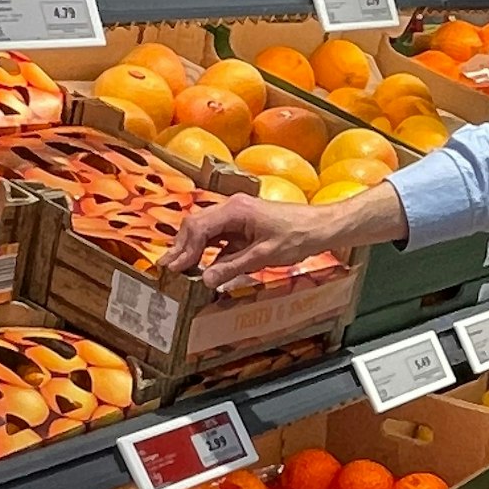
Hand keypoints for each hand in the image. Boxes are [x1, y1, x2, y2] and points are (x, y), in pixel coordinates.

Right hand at [162, 194, 342, 290]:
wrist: (322, 227)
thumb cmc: (298, 236)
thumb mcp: (264, 256)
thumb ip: (233, 267)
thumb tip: (205, 280)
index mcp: (236, 209)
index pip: (199, 227)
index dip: (184, 250)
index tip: (174, 269)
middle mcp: (233, 208)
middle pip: (196, 226)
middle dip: (181, 248)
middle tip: (166, 270)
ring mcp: (238, 216)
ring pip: (205, 231)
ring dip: (192, 250)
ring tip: (178, 270)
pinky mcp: (244, 225)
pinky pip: (219, 237)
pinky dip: (208, 251)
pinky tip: (202, 268)